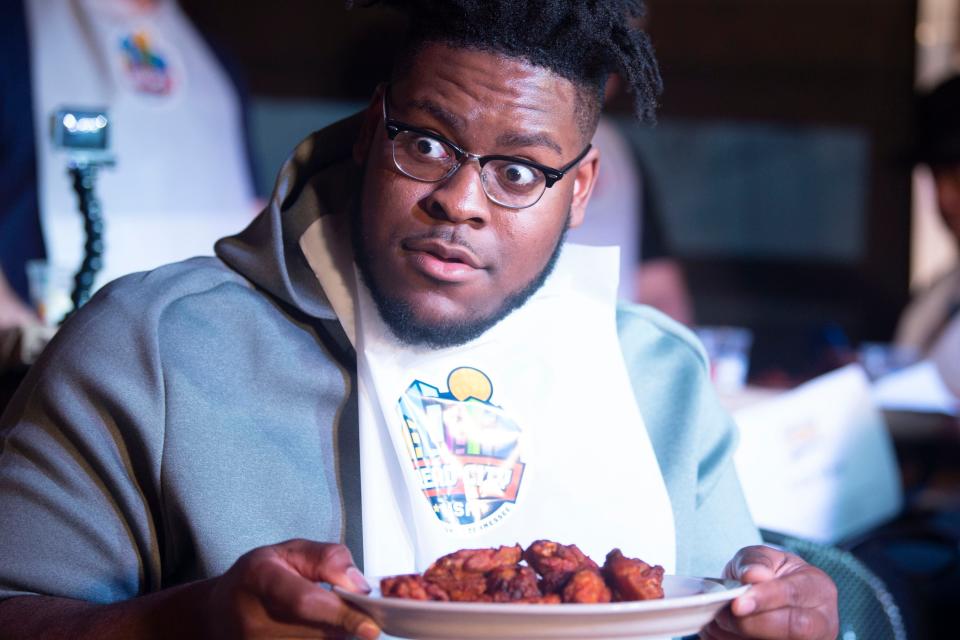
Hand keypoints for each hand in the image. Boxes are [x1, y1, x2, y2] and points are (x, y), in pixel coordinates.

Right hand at [207, 539, 379, 638]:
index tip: (370, 625)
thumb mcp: (291, 551)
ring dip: (333, 637)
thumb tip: (359, 586)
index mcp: (259, 577)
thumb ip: (328, 559)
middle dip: (345, 625)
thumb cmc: (258, 577)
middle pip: (316, 632)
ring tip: (329, 619)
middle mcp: (251, 618)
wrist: (217, 612)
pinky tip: (317, 631)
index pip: (306, 602)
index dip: (342, 614)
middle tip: (356, 614)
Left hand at [699, 545, 837, 639]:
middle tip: (723, 616)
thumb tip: (753, 576)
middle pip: (795, 628)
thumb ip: (757, 562)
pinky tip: (723, 634)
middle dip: (753, 624)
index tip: (737, 603)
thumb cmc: (771, 575)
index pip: (793, 594)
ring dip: (742, 637)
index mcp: (819, 587)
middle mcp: (823, 621)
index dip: (764, 599)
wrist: (773, 597)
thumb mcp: (764, 558)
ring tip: (719, 624)